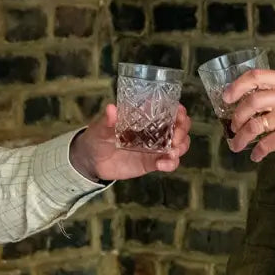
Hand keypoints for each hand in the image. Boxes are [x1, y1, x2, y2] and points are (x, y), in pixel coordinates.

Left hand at [69, 103, 190, 181]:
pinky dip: (170, 164)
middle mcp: (154, 130)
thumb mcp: (101, 127)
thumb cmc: (97, 136)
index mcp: (145, 117)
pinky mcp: (151, 163)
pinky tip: (162, 164)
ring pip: (179, 145)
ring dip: (181, 148)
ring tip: (172, 153)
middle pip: (180, 127)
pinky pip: (168, 163)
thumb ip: (107, 120)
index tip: (180, 114)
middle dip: (183, 131)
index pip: (169, 109)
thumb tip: (111, 109)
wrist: (91, 160)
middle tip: (175, 138)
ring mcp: (155, 147)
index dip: (179, 111)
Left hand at [224, 70, 274, 166]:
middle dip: (237, 117)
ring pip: (255, 125)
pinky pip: (265, 144)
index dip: (236, 86)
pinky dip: (257, 152)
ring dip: (240, 137)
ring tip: (236, 144)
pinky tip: (255, 155)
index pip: (256, 76)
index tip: (226, 98)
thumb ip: (269, 93)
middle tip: (233, 126)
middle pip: (252, 101)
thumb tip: (235, 101)